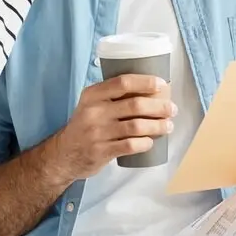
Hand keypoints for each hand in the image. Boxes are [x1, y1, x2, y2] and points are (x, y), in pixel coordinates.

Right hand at [45, 74, 176, 179]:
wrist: (64, 153)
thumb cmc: (85, 125)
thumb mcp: (90, 104)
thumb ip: (111, 95)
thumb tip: (149, 88)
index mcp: (92, 95)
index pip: (123, 82)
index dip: (146, 82)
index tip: (162, 85)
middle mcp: (94, 111)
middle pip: (135, 105)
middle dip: (159, 107)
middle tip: (172, 109)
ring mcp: (97, 132)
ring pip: (136, 126)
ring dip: (157, 126)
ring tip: (168, 126)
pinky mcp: (101, 151)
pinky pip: (130, 145)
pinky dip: (145, 143)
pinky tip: (151, 142)